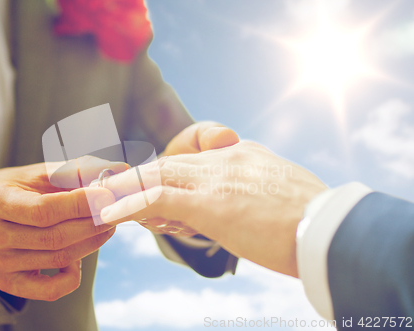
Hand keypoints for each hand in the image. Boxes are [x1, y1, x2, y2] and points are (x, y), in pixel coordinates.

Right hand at [0, 157, 125, 300]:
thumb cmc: (16, 188)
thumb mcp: (39, 172)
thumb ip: (76, 171)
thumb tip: (118, 170)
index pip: (44, 210)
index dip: (80, 206)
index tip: (107, 197)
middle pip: (54, 237)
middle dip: (92, 225)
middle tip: (114, 213)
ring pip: (57, 259)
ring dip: (91, 243)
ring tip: (105, 227)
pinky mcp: (7, 282)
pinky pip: (49, 290)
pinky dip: (72, 277)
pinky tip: (78, 256)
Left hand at [99, 142, 326, 276]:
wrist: (331, 231)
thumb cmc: (311, 222)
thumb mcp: (278, 195)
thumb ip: (254, 192)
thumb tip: (243, 205)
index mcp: (241, 155)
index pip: (190, 161)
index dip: (162, 176)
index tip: (143, 191)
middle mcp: (224, 159)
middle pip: (166, 164)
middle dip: (133, 179)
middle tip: (105, 192)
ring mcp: (215, 178)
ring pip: (155, 175)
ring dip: (122, 189)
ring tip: (95, 200)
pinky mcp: (208, 202)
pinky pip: (155, 197)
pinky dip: (127, 203)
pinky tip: (105, 211)